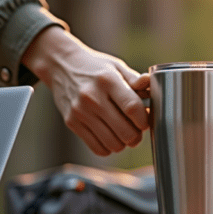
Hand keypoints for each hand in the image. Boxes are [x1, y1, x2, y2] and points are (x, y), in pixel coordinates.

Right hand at [22, 26, 149, 155]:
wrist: (61, 65)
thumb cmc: (95, 67)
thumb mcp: (116, 67)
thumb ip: (135, 79)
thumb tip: (151, 84)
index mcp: (107, 80)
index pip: (133, 108)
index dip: (144, 119)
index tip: (146, 119)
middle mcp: (92, 97)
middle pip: (125, 131)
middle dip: (137, 135)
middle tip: (137, 129)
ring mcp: (80, 112)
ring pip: (113, 144)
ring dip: (124, 143)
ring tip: (124, 133)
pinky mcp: (71, 123)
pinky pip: (98, 148)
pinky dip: (109, 147)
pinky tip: (110, 136)